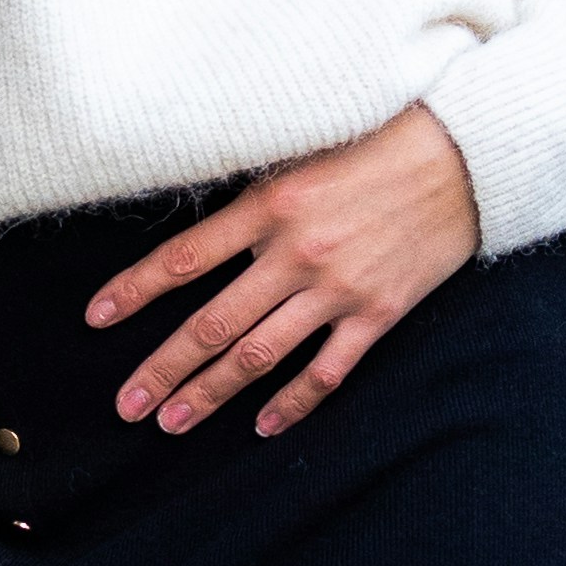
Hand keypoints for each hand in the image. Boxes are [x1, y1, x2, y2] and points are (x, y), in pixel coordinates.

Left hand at [88, 105, 481, 442]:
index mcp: (270, 204)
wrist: (469, 155)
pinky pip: (327, 369)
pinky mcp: (379, 312)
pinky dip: (293, 401)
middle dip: (163, 368)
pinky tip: (262, 425)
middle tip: (125, 405)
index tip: (96, 319)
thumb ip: (253, 195)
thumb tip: (199, 234)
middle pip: (212, 322)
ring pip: (260, 354)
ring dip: (212, 393)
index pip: (185, 257)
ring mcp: (338, 288)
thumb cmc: (381, 140)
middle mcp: (297, 252)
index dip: (135, 290)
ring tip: (172, 422)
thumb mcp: (304, 151)